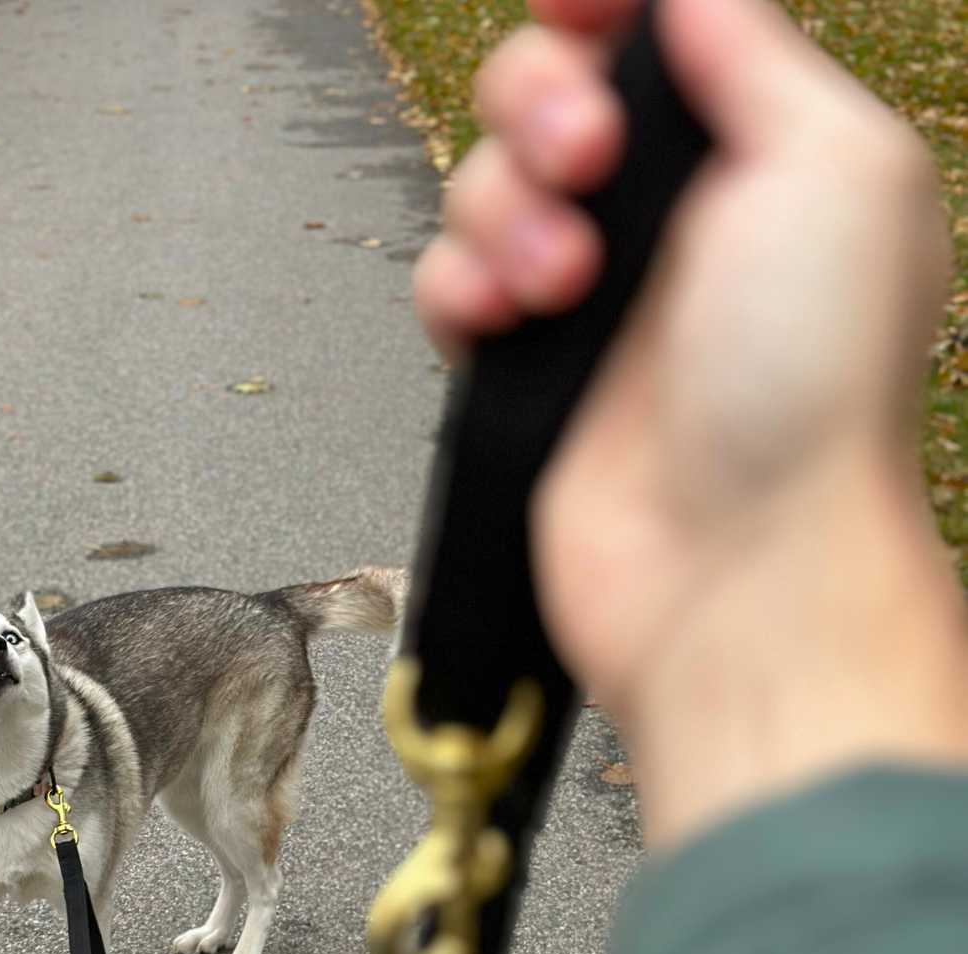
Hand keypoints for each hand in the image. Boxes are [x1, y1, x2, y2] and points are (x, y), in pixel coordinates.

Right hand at [415, 0, 967, 846]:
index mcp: (752, 158)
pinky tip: (500, 321)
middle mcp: (664, 222)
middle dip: (541, 104)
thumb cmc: (808, 397)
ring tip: (562, 284)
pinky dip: (457, 289)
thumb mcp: (839, 172)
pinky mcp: (518, 371)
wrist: (732, 565)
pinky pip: (446, 284)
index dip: (598, 10)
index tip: (578, 10)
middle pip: (544, 92)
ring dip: (504, 214)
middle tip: (589, 156)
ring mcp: (585, 300)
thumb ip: (754, 59)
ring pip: (482, 186)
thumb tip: (685, 1)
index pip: (651, 36)